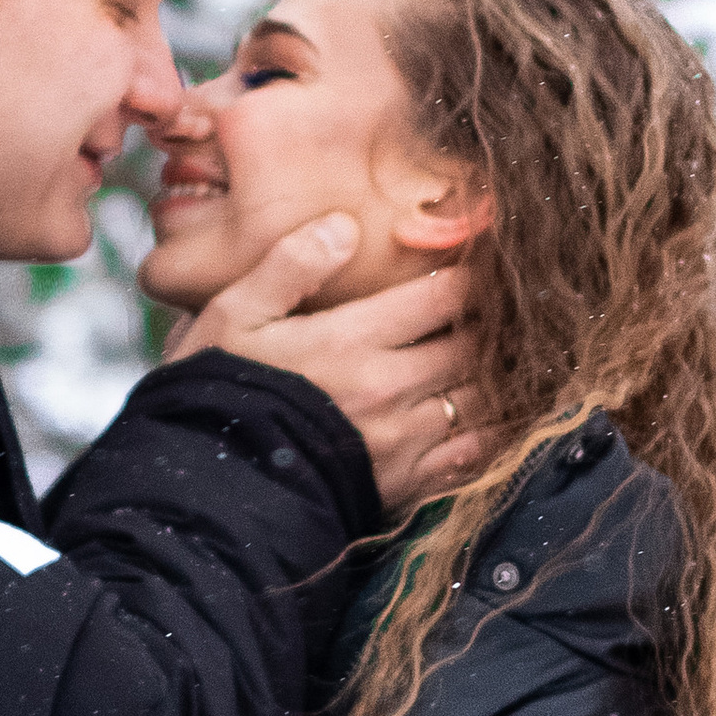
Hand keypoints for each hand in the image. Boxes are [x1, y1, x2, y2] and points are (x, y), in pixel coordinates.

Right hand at [165, 214, 504, 513]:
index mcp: (351, 340)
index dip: (473, 276)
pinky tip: (493, 416)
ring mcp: (401, 441)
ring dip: (497, 376)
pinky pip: (470, 454)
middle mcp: (387, 388)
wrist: (211, 490)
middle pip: (472, 345)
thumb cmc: (217, 392)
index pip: (442, 296)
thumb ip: (289, 266)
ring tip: (504, 357)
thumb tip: (345, 225)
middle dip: (491, 324)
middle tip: (502, 309)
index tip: (484, 266)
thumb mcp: (233, 315)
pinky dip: (491, 432)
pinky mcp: (404, 484)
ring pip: (480, 399)